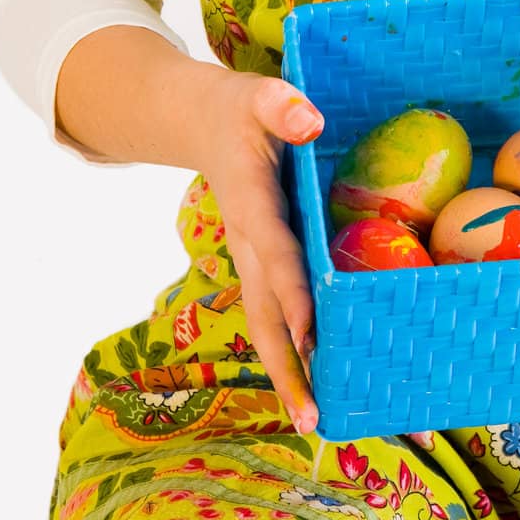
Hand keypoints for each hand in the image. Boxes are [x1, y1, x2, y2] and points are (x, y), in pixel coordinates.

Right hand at [197, 69, 324, 434]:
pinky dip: (293, 352)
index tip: (312, 331)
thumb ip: (282, 105)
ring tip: (317, 424)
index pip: (274, 252)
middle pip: (265, 312)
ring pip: (266, 325)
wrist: (201, 123)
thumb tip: (311, 122)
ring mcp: (250, 260)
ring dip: (290, 374)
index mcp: (250, 205)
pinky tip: (318, 384)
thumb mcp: (260, 95)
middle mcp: (247, 244)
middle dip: (289, 365)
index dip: (292, 291)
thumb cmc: (242, 109)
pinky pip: (275, 314)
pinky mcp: (260, 265)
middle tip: (313, 419)